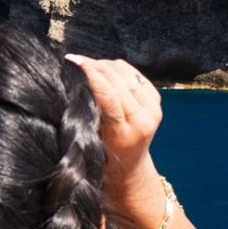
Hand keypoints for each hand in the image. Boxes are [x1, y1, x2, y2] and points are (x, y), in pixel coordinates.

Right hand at [64, 54, 163, 217]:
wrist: (130, 168)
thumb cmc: (102, 158)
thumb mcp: (90, 139)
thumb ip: (87, 113)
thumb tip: (74, 81)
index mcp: (125, 133)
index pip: (109, 95)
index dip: (90, 74)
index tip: (72, 62)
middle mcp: (144, 119)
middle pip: (117, 79)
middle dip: (94, 66)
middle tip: (73, 60)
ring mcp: (153, 108)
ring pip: (125, 72)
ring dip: (104, 65)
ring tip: (85, 65)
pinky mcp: (156, 99)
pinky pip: (133, 73)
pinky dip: (116, 68)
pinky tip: (102, 71)